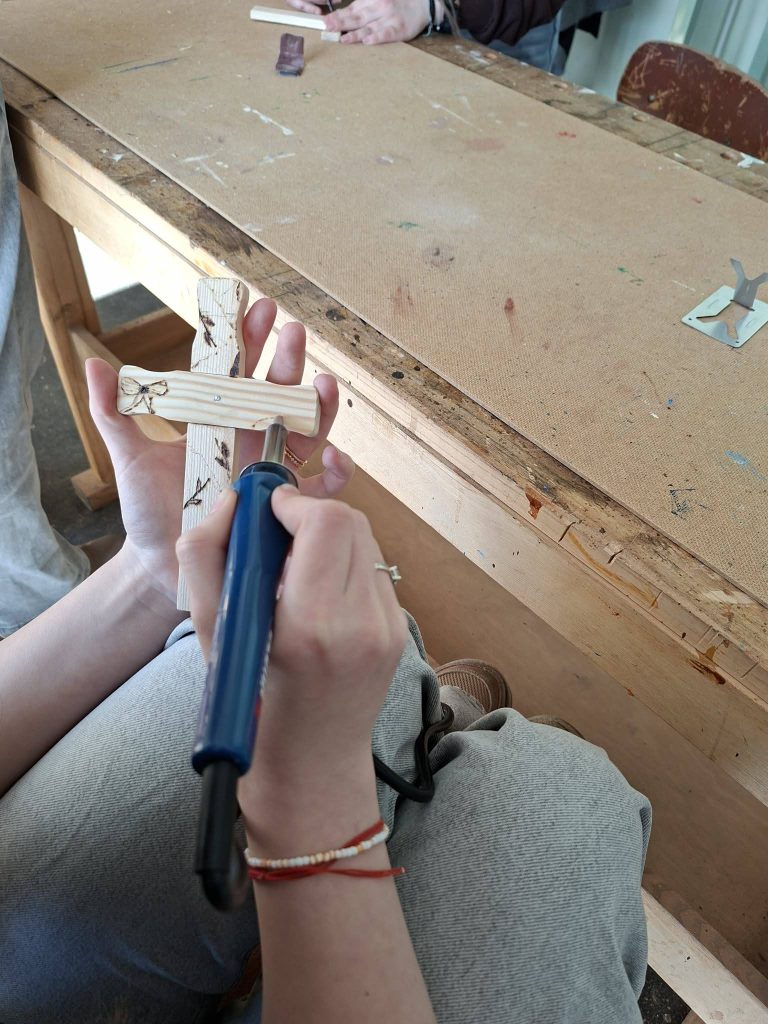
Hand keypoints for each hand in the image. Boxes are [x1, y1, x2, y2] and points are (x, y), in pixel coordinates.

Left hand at [86, 299, 353, 614]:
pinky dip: (336, 471)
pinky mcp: (285, 506)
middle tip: (294, 332)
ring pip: (308, 430)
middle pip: (279, 391)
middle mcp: (251, 440)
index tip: (258, 307)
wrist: (163, 567)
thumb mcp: (129, 459)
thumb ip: (115, 413)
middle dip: (289, 359)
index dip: (250, 339)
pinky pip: (322, 487)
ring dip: (319, 405)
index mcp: (218, 421)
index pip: (237, 371)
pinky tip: (334, 457)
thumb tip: (94, 366)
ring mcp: (272, 471)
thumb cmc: (147, 512)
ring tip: (322, 384)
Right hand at [176, 487, 407, 800]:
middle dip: (310, 514)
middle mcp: (363, 623)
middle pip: (351, 520)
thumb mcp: (208, 633)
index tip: (264, 514)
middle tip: (276, 535)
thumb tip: (233, 501)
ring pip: (365, 539)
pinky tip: (318, 592)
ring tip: (295, 567)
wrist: (310, 762)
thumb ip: (204, 556)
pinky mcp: (399, 629)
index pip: (327, 522)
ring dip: (328, 536)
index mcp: (313, 626)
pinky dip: (344, 563)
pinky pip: (373, 568)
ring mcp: (389, 627)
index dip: (292, 504)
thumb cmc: (250, 701)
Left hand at [288, 0, 439, 43]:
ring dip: (354, 33)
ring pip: (369, 27)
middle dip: (340, 22)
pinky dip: (377, 38)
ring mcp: (389, 19)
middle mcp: (379, 8)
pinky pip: (386, 34)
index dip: (338, 14)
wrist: (424, 4)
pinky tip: (367, 41)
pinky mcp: (399, 30)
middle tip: (327, 27)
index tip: (325, 20)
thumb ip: (364, 3)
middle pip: (356, 17)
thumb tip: (348, 12)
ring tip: (342, 38)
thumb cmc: (399, 2)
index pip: (352, 8)